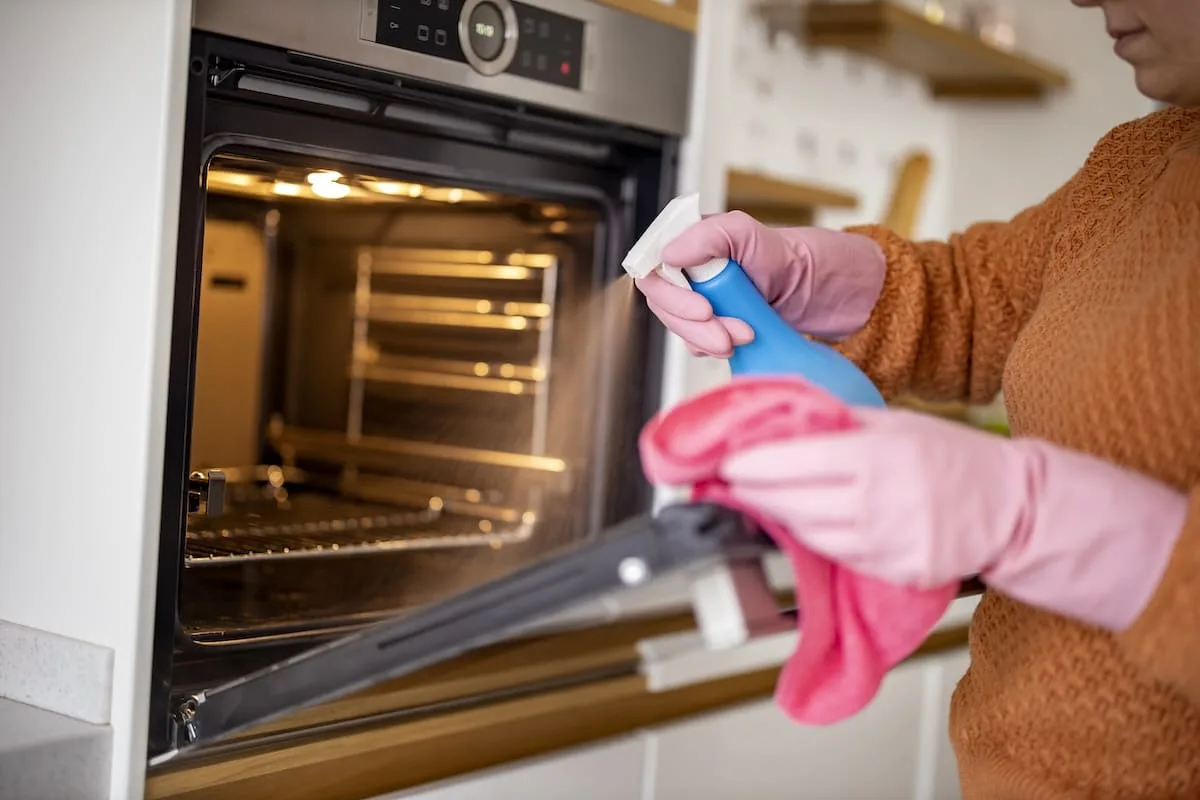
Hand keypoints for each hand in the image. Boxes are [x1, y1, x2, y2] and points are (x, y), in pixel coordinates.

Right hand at [635, 211, 886, 356]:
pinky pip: (696, 343)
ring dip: (707, 338)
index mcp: (693, 243)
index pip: (653, 268)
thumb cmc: (796, 258)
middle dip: (694, 323)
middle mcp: (692, 270)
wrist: (829, 294)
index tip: (703, 307)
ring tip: (743, 336)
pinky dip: (712, 348)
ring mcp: (703, 298)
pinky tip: (739, 342)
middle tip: (727, 331)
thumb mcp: (753, 236)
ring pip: (679, 326)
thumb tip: (669, 254)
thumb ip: (710, 236)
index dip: (669, 293)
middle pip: (662, 303)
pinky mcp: (716, 325)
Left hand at [720, 407, 1186, 631]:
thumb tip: (780, 417)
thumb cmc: (956, 458)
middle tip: (732, 479)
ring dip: (779, 516)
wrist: (1012, 507)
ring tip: (765, 498)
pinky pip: (837, 556)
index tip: (726, 461)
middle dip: (754, 491)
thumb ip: (840, 421)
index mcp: (874, 455)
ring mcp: (884, 543)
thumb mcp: (897, 422)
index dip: (750, 465)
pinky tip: (807, 522)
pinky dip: (815, 539)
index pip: (790, 461)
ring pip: (807, 533)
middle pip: (789, 501)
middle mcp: (875, 501)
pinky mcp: (892, 571)